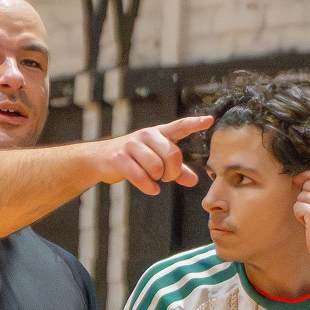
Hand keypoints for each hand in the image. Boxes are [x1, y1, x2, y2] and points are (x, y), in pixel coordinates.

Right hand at [96, 114, 213, 193]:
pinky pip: (141, 176)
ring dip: (157, 179)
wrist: (100, 159)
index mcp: (159, 133)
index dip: (194, 123)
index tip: (210, 120)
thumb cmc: (135, 159)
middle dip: (172, 173)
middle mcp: (147, 135)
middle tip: (165, 177)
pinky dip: (149, 187)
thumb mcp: (157, 161)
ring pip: (156, 167)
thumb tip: (194, 181)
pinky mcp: (119, 157)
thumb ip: (177, 170)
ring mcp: (131, 144)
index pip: (179, 126)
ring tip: (152, 178)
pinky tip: (151, 189)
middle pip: (172, 155)